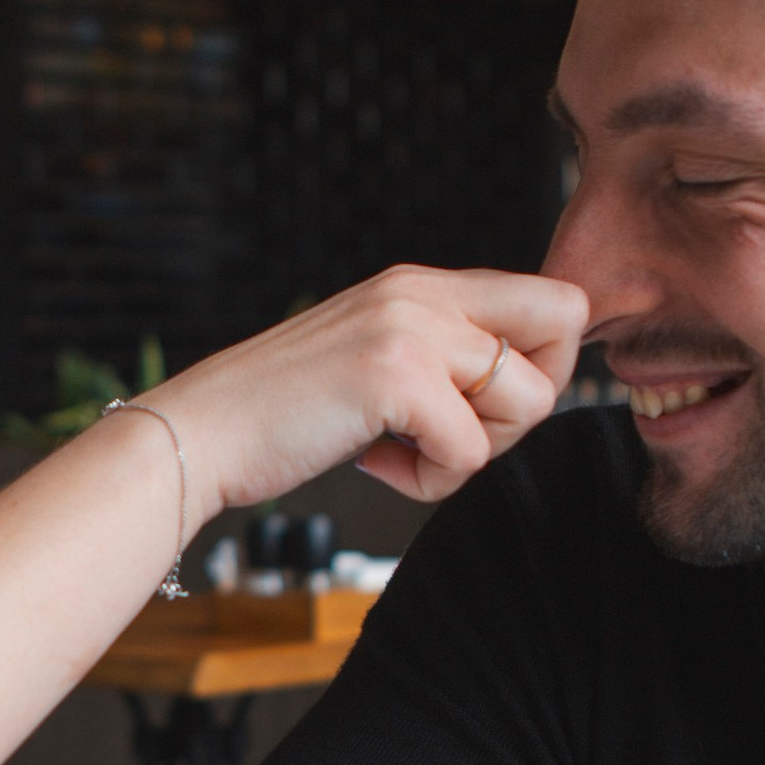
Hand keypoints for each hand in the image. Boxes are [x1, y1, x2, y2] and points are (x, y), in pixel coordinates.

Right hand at [156, 265, 589, 522]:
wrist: (198, 435)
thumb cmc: (283, 416)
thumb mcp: (374, 361)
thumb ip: (441, 354)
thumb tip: (528, 385)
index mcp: (421, 284)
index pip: (553, 297)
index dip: (542, 363)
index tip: (482, 406)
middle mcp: (423, 290)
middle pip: (565, 328)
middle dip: (528, 401)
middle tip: (456, 431)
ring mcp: (410, 327)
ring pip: (528, 401)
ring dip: (473, 451)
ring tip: (401, 448)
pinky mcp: (396, 375)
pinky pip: (472, 452)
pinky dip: (430, 481)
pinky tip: (374, 463)